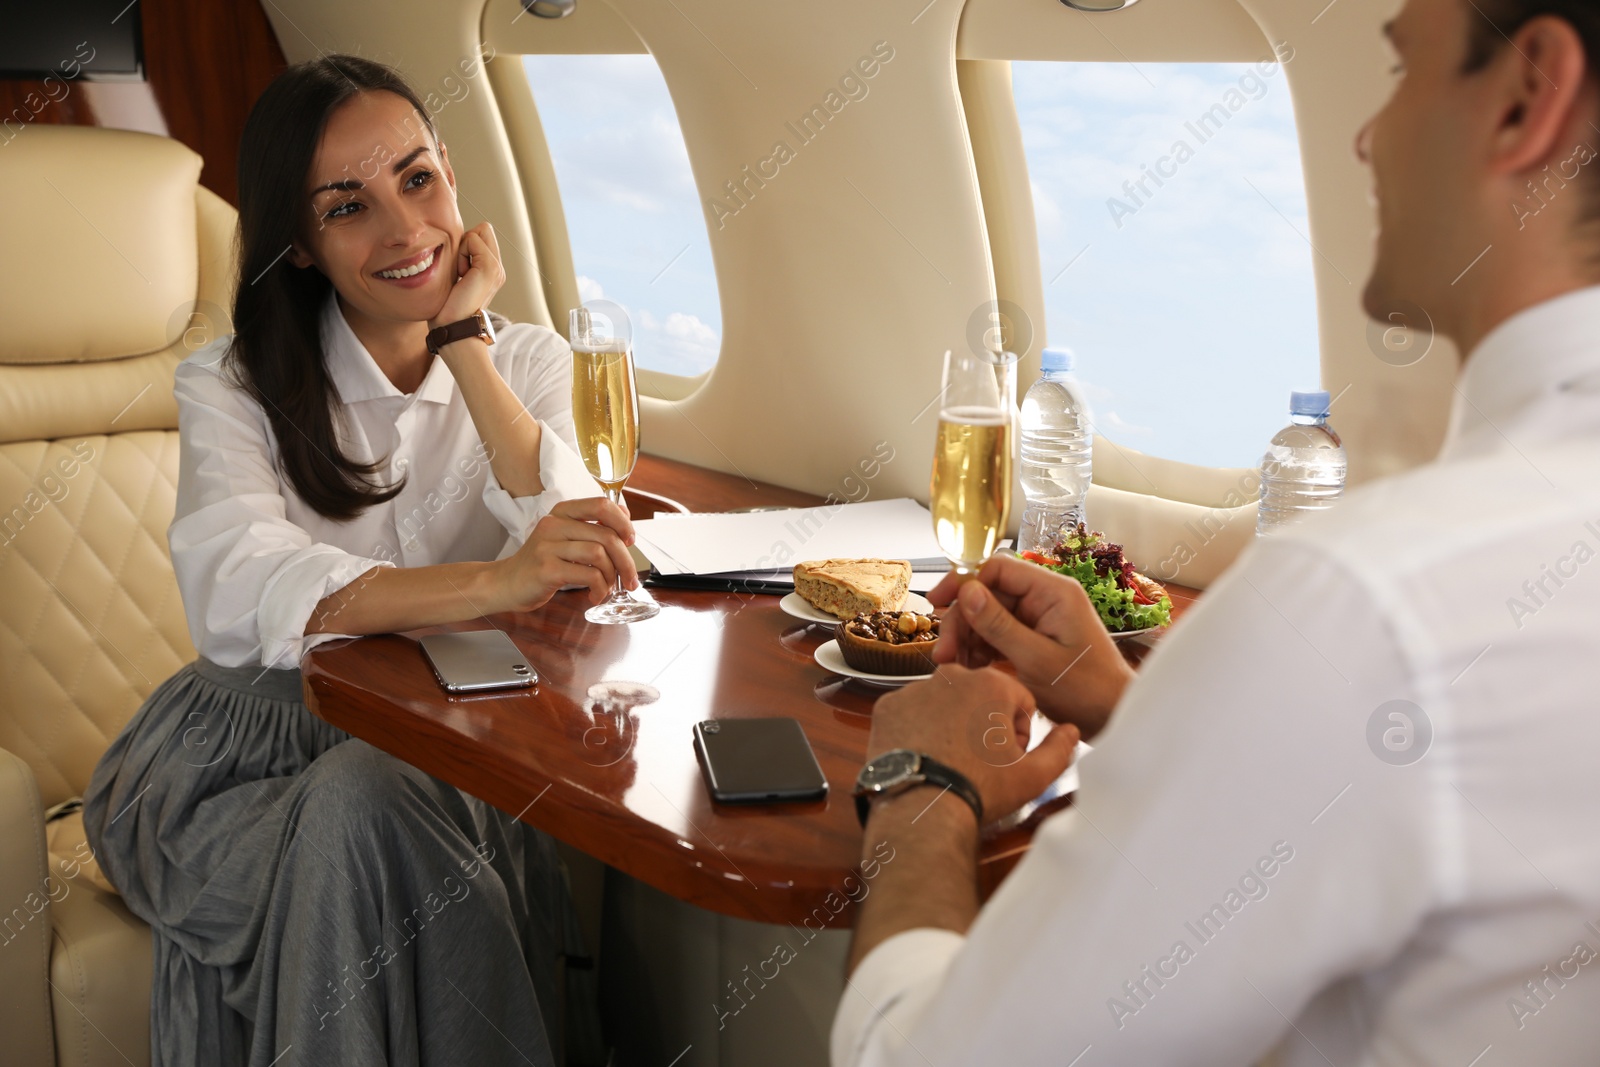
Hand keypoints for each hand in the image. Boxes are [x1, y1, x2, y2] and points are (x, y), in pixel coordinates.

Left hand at [429, 222, 505, 333]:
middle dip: (466, 244)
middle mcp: (498, 269)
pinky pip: (472, 239)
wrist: (453, 328)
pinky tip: (461, 276)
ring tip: (460, 276)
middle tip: (459, 272)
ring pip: (479, 232)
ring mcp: (496, 268)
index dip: (466, 245)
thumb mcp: (454, 279)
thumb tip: (454, 242)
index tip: (457, 271)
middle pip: (484, 229)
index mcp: (490, 271)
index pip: (482, 234)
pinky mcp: (490, 268)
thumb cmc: (446, 309)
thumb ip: (460, 260)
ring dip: (463, 250)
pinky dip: (462, 254)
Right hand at [498, 496, 636, 609]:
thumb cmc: (541, 562)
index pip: (601, 505)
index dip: (623, 522)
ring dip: (612, 577)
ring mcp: (548, 546)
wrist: (506, 583)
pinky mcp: (547, 569)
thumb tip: (625, 513)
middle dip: (625, 560)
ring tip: (607, 588)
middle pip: (606, 535)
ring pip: (599, 555)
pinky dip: (599, 589)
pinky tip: (595, 595)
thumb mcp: (566, 537)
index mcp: (562, 512)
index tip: (631, 540)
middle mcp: (554, 524)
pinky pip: (588, 576)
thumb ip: (592, 525)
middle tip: (630, 579)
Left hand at [868, 664, 1079, 822]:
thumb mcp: (1034, 776)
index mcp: (992, 684)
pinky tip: (925, 755)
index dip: (1020, 731)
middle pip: (981, 696)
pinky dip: (919, 729)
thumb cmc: (980, 789)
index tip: (1009, 756)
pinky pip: (911, 712)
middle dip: (985, 723)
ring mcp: (915, 689)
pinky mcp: (887, 706)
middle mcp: (952, 676)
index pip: (1018, 699)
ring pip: (945, 702)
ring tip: (951, 760)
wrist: (921, 809)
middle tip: (981, 761)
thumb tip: (1072, 731)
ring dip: (952, 723)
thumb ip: (1061, 749)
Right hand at [927, 555, 1133, 738]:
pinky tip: (969, 670)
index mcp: (1053, 592)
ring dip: (967, 639)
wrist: (1111, 717)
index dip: (964, 581)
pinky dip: (979, 651)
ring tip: (954, 667)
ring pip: (988, 617)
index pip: (998, 568)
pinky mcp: (1033, 639)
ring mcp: (1039, 619)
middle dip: (963, 621)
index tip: (938, 602)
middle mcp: (1045, 599)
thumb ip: (999, 625)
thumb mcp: (1037, 659)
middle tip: (944, 653)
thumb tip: (967, 593)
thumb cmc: (1086, 690)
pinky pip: (997, 635)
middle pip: (988, 594)